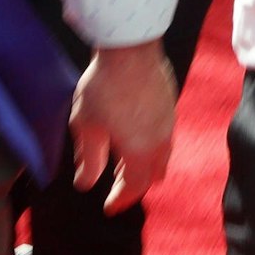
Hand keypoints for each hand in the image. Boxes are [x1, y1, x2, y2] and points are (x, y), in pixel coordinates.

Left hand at [70, 41, 176, 213]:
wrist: (130, 47)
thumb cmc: (104, 87)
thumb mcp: (87, 126)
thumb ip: (88, 158)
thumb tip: (85, 183)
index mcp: (140, 152)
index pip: (133, 187)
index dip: (120, 200)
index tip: (109, 207)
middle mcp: (161, 141)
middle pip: (153, 175)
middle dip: (135, 185)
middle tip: (116, 186)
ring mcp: (169, 121)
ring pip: (162, 155)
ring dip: (144, 164)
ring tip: (122, 160)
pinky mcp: (169, 103)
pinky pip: (163, 135)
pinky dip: (150, 145)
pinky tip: (133, 132)